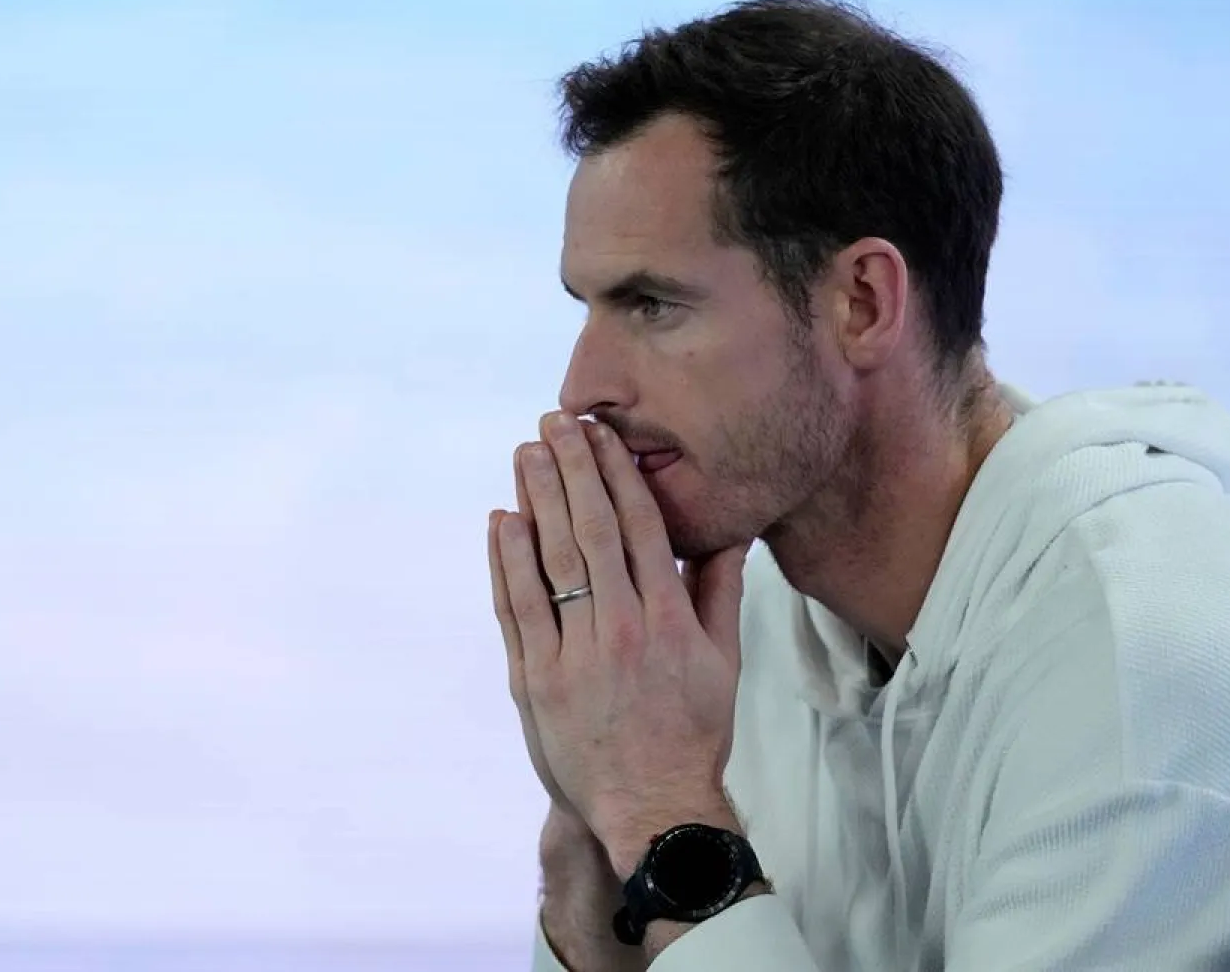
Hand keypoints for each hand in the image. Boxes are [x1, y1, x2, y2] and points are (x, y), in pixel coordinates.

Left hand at [492, 411, 749, 873]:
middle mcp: (619, 629)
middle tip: (553, 422)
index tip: (602, 433)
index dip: (617, 473)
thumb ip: (720, 591)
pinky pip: (516, 609)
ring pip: (549, 561)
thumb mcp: (723, 661)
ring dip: (536, 500)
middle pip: (589, 530)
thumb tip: (727, 531)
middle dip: (571, 469)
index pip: (638, 527)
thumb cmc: (693, 731)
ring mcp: (573, 655)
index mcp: (667, 619)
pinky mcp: (535, 681)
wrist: (652, 807)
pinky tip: (502, 521)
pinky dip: (506, 562)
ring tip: (525, 454)